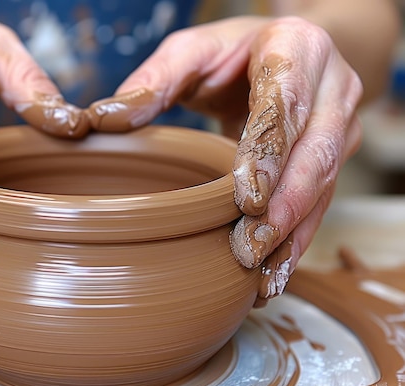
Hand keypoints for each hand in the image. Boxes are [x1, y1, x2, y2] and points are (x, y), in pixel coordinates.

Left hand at [87, 16, 362, 303]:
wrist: (285, 52)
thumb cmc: (234, 52)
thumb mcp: (193, 51)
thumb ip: (155, 79)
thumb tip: (107, 117)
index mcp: (298, 48)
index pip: (285, 104)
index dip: (267, 154)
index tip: (246, 199)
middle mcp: (332, 89)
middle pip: (314, 154)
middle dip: (284, 208)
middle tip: (248, 249)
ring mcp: (340, 127)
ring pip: (325, 187)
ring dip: (292, 234)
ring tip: (261, 275)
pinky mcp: (335, 158)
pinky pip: (322, 204)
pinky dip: (297, 241)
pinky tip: (274, 273)